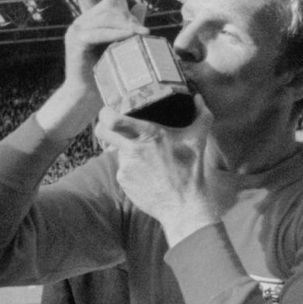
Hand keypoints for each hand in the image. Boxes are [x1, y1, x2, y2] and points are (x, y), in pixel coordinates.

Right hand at [63, 0, 148, 96]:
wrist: (87, 95)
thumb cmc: (104, 72)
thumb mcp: (117, 44)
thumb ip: (127, 24)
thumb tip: (140, 5)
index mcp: (87, 21)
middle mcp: (79, 23)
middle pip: (107, 6)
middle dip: (128, 15)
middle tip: (142, 30)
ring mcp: (76, 32)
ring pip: (105, 17)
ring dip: (126, 24)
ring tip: (142, 34)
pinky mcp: (76, 43)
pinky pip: (99, 32)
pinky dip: (116, 33)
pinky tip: (131, 36)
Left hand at [94, 96, 217, 245]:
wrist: (183, 205)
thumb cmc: (191, 170)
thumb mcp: (198, 139)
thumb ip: (201, 115)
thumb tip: (198, 98)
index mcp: (149, 134)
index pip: (112, 119)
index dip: (106, 112)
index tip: (110, 111)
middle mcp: (133, 149)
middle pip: (101, 131)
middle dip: (103, 126)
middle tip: (112, 126)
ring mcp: (126, 166)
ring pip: (116, 150)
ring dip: (125, 150)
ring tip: (145, 157)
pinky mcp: (123, 181)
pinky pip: (122, 168)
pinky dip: (131, 168)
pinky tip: (146, 173)